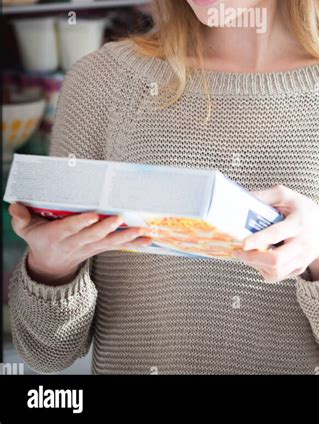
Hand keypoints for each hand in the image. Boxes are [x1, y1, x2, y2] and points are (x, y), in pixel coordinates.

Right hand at [8, 202, 153, 284]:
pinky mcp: (100, 249)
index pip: (70, 228)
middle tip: (119, 217)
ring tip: (143, 230)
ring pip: (110, 242)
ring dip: (127, 236)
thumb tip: (15, 207)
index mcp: (57, 235)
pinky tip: (149, 239)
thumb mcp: (26, 229)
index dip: (81, 222)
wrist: (51, 264)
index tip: (92, 214)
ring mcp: (90, 247)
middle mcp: (76, 242)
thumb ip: (21, 218)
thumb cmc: (40, 237)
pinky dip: (135, 243)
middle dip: (106, 227)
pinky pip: (118, 246)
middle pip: (93, 235)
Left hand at [236, 184, 318, 282]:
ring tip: (245, 254)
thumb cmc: (304, 211)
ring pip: (275, 272)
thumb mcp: (288, 196)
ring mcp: (300, 260)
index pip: (277, 234)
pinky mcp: (297, 270)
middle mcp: (300, 245)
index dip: (259, 240)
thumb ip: (266, 196)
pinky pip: (276, 276)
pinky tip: (257, 259)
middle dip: (253, 258)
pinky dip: (262, 270)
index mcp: (298, 224)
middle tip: (238, 251)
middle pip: (276, 260)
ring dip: (255, 265)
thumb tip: (244, 199)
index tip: (243, 243)